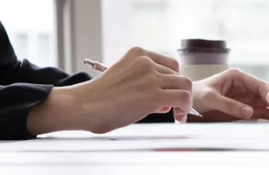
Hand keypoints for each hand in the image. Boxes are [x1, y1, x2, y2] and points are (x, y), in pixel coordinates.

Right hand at [27, 47, 192, 133]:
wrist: (83, 105)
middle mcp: (146, 61)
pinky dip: (185, 108)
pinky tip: (179, 117)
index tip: (168, 94)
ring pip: (185, 85)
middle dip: (177, 91)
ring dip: (184, 100)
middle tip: (174, 107)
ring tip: (178, 114)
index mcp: (137, 53)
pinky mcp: (154, 94)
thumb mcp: (123, 80)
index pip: (168, 64)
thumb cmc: (97, 99)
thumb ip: (145, 86)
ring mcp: (150, 76)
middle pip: (178, 74)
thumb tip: (165, 102)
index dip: (171, 80)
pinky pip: (184, 97)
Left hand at [189, 69, 268, 121]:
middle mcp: (244, 85)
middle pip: (265, 92)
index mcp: (237, 77)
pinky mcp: (244, 107)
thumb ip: (229, 105)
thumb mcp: (211, 99)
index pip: (258, 85)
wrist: (187, 103)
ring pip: (265, 102)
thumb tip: (249, 112)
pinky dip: (268, 115)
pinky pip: (259, 111)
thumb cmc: (197, 96)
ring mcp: (245, 97)